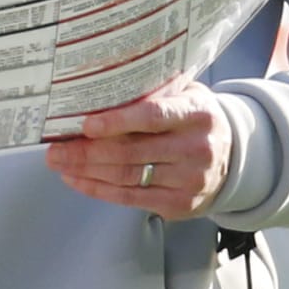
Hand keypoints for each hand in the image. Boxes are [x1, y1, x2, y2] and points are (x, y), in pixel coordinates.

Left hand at [43, 75, 232, 219]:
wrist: (234, 157)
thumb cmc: (195, 118)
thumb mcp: (187, 94)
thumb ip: (155, 90)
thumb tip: (102, 84)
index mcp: (196, 114)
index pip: (152, 117)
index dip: (117, 121)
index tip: (85, 124)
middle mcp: (196, 148)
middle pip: (131, 152)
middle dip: (87, 151)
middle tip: (55, 148)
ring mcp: (189, 180)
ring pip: (127, 177)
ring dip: (87, 171)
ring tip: (59, 162)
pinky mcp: (179, 205)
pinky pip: (131, 198)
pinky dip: (99, 190)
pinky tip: (78, 180)